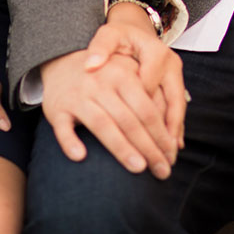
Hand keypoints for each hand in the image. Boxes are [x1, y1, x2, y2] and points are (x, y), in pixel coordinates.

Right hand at [39, 43, 176, 179]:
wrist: (61, 62)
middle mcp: (100, 83)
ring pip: (102, 125)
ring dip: (121, 149)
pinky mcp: (57, 107)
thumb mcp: (130, 78)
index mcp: (123, 74)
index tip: (171, 156)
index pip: (148, 109)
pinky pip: (63, 127)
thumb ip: (152, 102)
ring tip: (138, 169)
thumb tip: (176, 142)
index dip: (162, 135)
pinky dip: (70, 142)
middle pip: (129, 120)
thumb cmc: (106, 78)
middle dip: (149, 148)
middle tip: (162, 171)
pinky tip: (81, 157)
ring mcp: (78, 95)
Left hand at [86, 2, 186, 149]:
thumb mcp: (107, 36)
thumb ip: (99, 48)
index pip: (148, 86)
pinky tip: (173, 147)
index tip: (133, 134)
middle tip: (158, 155)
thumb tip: (89, 65)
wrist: (133, 29)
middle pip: (170, 101)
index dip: (141, 111)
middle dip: (163, 130)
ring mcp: (176, 74)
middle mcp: (170, 63)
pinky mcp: (176, 82)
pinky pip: (177, 107)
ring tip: (168, 157)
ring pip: (177, 107)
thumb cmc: (117, 36)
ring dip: (173, 132)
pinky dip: (175, 127)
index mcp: (153, 52)